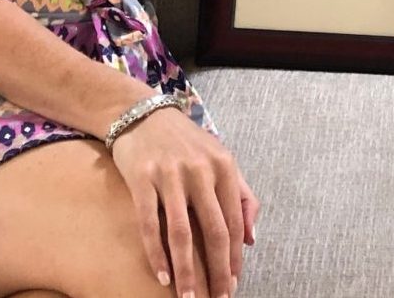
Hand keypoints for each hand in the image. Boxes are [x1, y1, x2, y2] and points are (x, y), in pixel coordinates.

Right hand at [110, 106, 249, 297]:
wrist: (142, 114)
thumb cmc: (185, 142)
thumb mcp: (220, 159)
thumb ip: (241, 195)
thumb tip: (252, 239)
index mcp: (224, 166)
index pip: (235, 221)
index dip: (236, 256)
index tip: (234, 282)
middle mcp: (200, 170)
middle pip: (214, 230)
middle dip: (217, 270)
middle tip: (217, 297)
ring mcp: (170, 175)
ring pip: (181, 233)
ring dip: (186, 270)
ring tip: (188, 296)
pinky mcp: (142, 179)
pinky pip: (149, 224)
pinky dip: (156, 253)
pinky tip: (162, 275)